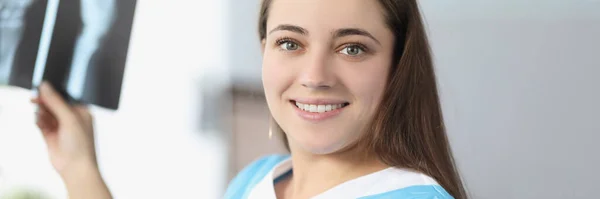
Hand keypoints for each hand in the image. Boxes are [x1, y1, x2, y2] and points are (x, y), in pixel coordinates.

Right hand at [32, 82, 111, 198]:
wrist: (75, 167)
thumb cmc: (81, 144)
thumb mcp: (70, 118)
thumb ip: (56, 102)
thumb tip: (45, 86)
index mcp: (82, 111)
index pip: (66, 96)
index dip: (54, 92)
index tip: (42, 86)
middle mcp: (72, 118)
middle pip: (54, 104)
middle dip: (45, 101)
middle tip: (35, 98)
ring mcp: (61, 127)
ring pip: (46, 113)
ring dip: (41, 112)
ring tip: (40, 114)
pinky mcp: (51, 135)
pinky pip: (41, 123)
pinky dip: (39, 120)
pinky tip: (38, 121)